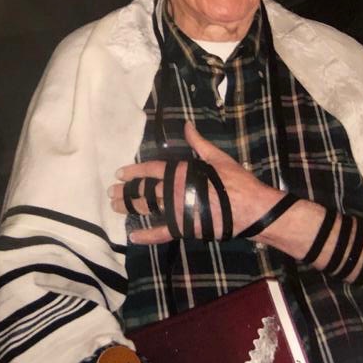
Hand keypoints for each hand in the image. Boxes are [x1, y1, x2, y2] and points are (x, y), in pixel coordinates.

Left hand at [108, 122, 282, 243]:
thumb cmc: (236, 181)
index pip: (151, 170)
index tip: (121, 173)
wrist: (250, 208)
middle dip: (126, 190)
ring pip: (147, 208)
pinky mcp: (184, 228)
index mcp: (181, 172)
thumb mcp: (217, 157)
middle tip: (112, 191)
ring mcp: (177, 211)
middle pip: (143, 190)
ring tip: (115, 206)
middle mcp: (174, 191)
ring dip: (129, 207)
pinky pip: (161, 233)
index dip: (134, 171)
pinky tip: (133, 236)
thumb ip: (198, 143)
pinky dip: (146, 235)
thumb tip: (187, 126)